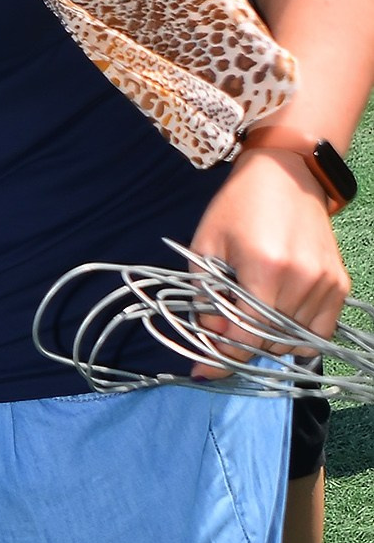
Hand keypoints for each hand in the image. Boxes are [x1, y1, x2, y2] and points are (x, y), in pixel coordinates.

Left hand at [188, 148, 350, 354]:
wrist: (287, 173)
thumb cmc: (238, 206)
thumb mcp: (206, 246)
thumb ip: (205, 297)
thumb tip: (210, 340)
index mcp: (265, 269)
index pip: (246, 336)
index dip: (221, 356)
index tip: (203, 368)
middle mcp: (302, 279)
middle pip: (270, 342)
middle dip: (241, 346)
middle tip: (222, 334)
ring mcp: (326, 283)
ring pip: (294, 342)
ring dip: (268, 341)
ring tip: (249, 317)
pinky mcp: (340, 283)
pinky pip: (320, 331)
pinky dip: (298, 337)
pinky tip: (278, 322)